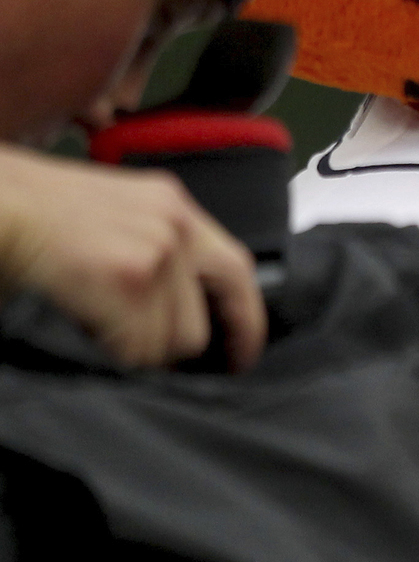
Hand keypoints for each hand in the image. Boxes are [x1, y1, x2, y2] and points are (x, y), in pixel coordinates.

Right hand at [0, 146, 265, 368]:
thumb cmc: (31, 210)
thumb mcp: (113, 216)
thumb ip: (155, 249)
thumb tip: (180, 309)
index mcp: (172, 205)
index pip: (236, 271)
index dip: (243, 320)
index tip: (241, 353)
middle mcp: (175, 225)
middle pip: (202, 319)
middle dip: (174, 347)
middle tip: (148, 355)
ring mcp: (156, 252)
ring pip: (172, 341)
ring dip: (133, 347)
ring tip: (96, 320)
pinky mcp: (128, 279)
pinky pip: (137, 347)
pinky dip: (109, 348)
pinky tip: (84, 321)